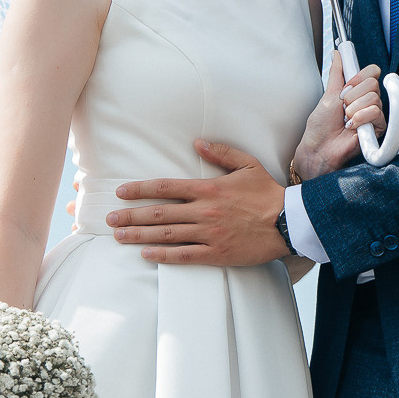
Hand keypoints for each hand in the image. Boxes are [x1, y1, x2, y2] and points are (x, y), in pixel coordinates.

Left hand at [109, 141, 289, 265]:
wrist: (289, 222)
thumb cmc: (268, 193)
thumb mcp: (248, 164)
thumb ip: (221, 153)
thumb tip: (197, 141)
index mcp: (209, 188)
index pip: (166, 187)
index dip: (141, 189)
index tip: (121, 192)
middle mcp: (204, 211)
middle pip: (160, 213)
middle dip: (131, 215)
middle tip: (109, 218)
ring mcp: (209, 233)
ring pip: (167, 234)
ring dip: (140, 235)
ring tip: (119, 236)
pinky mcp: (216, 253)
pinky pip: (184, 255)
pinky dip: (163, 255)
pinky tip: (146, 254)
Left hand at [293, 53, 385, 177]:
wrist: (319, 148)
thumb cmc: (320, 127)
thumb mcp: (328, 95)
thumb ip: (337, 73)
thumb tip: (338, 53)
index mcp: (357, 91)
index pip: (372, 72)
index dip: (359, 77)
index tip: (346, 87)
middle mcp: (367, 101)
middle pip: (373, 84)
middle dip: (352, 96)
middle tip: (343, 108)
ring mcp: (373, 114)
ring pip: (374, 98)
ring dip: (354, 109)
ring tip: (346, 120)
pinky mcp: (378, 128)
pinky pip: (376, 113)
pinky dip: (360, 119)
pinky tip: (351, 127)